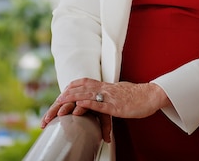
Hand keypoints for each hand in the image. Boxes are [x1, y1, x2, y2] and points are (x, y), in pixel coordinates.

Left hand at [41, 78, 170, 142]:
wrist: (150, 95)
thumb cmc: (134, 97)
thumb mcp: (114, 95)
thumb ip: (103, 96)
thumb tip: (93, 102)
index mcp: (101, 85)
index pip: (78, 84)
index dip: (65, 92)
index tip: (53, 101)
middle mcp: (102, 88)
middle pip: (76, 90)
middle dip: (61, 101)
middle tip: (48, 114)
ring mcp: (108, 96)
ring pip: (85, 95)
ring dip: (69, 101)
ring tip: (57, 107)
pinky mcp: (115, 105)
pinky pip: (99, 103)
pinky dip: (88, 103)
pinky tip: (78, 106)